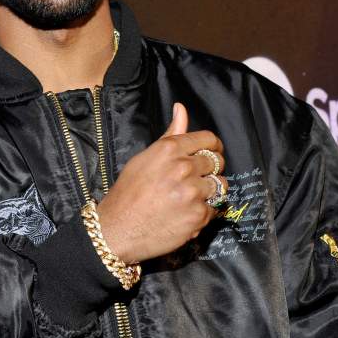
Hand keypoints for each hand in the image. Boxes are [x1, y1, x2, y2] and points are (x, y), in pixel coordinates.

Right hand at [96, 102, 226, 263]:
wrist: (117, 230)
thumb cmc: (128, 192)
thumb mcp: (145, 157)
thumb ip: (170, 135)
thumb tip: (181, 108)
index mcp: (170, 149)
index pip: (209, 139)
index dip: (212, 147)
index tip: (210, 154)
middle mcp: (183, 167)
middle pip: (217, 162)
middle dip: (209, 170)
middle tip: (194, 179)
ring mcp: (193, 193)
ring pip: (220, 185)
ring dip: (209, 191)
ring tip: (190, 197)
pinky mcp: (198, 216)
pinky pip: (214, 209)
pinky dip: (203, 212)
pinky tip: (185, 214)